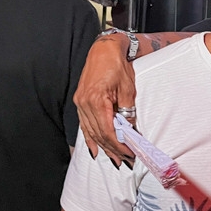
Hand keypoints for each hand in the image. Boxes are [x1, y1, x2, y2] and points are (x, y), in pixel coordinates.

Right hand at [73, 34, 136, 166]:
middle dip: (112, 149)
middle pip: (98, 134)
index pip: (107, 131)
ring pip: (90, 131)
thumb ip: (127, 112)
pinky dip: (90, 138)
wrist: (104, 50)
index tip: (129, 153)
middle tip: (125, 160)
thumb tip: (130, 131)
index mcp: (96, 100)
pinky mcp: (80, 101)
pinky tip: (95, 149)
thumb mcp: (127, 89)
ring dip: (103, 146)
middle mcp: (84, 103)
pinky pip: (84, 124)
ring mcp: (80, 102)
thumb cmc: (117, 66)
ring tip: (114, 158)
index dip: (118, 145)